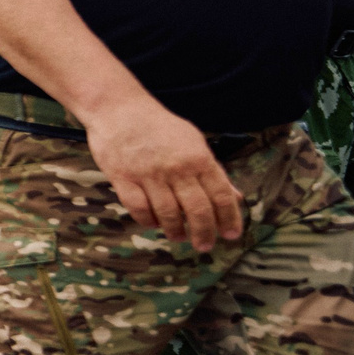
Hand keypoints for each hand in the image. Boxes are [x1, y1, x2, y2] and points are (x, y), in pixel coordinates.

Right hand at [83, 95, 243, 252]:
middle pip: (197, 210)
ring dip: (175, 230)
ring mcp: (149, 174)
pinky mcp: (123, 178)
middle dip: (204, 233)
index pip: (221, 195)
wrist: (118, 109)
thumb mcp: (193, 142)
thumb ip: (213, 170)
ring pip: (168, 214)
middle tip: (204, 246)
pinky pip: (138, 209)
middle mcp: (177, 168)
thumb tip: (235, 196)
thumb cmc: (158, 126)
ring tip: (178, 237)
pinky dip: (147, 221)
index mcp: (198, 158)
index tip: (231, 235)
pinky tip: (153, 223)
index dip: (229, 219)